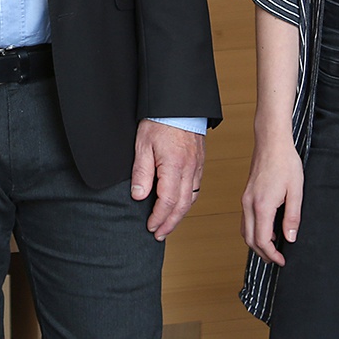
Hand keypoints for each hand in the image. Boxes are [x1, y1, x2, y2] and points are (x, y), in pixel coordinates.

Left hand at [130, 120, 203, 239]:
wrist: (177, 103)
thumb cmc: (159, 120)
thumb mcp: (142, 145)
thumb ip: (141, 173)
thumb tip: (139, 197)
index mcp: (174, 166)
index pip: (168, 201)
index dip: (159, 218)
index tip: (150, 227)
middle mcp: (189, 169)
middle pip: (183, 205)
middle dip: (170, 223)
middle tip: (159, 235)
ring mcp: (197, 166)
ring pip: (192, 198)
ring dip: (180, 215)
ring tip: (167, 225)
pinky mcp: (199, 162)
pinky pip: (196, 187)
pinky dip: (188, 201)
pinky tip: (180, 204)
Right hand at [240, 134, 303, 265]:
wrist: (271, 143)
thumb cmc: (285, 162)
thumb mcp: (296, 191)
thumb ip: (292, 217)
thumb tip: (290, 238)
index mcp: (262, 205)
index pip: (262, 240)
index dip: (272, 255)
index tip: (282, 261)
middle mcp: (249, 204)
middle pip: (250, 239)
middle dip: (263, 253)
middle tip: (277, 260)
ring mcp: (245, 199)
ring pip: (245, 230)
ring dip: (256, 243)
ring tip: (272, 248)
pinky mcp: (246, 195)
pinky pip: (246, 220)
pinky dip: (254, 231)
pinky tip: (268, 230)